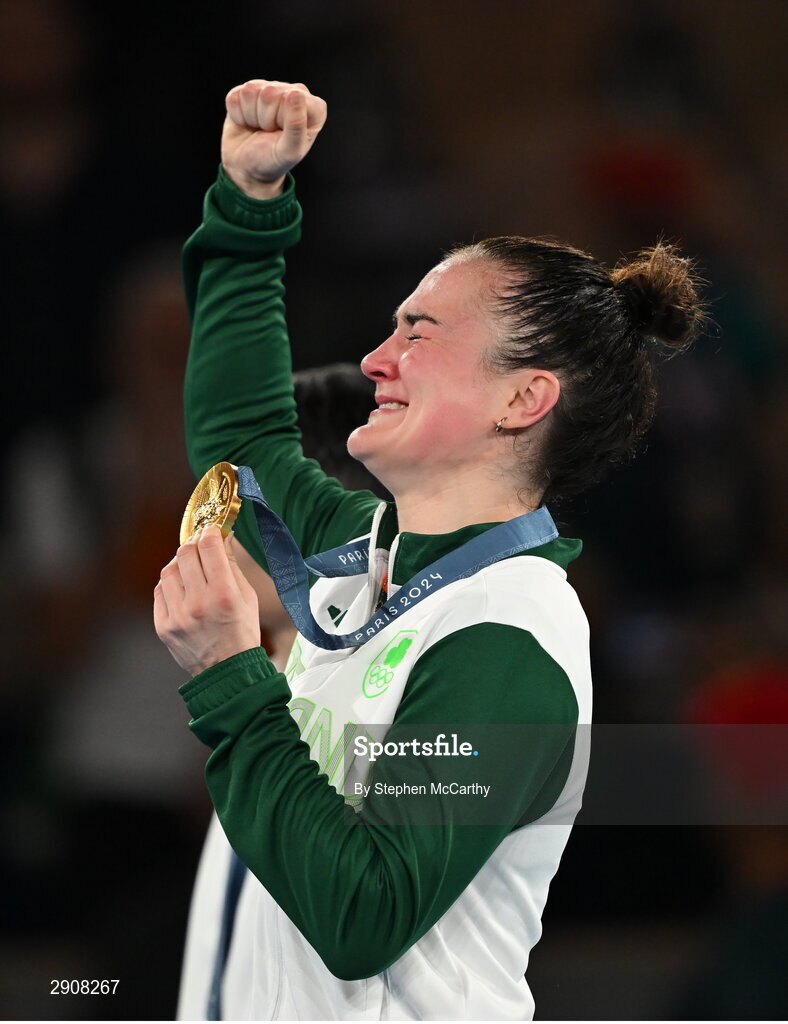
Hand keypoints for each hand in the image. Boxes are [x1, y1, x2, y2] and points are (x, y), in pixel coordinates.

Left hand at [154, 525, 261, 675]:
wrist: (227, 672)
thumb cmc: (242, 633)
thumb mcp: (247, 597)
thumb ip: (231, 567)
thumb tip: (220, 540)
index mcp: (224, 594)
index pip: (209, 547)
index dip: (209, 532)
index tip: (211, 530)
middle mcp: (198, 602)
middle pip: (185, 554)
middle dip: (193, 544)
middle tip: (200, 546)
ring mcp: (178, 615)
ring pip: (169, 570)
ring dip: (180, 564)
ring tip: (190, 569)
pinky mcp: (163, 626)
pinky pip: (160, 591)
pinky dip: (170, 584)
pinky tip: (181, 587)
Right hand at [222, 79, 326, 198]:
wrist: (248, 168)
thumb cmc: (273, 161)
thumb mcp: (289, 151)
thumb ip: (296, 125)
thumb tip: (296, 93)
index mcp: (313, 107)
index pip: (291, 97)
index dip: (281, 119)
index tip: (282, 135)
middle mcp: (294, 93)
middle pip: (269, 92)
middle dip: (265, 118)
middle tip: (269, 133)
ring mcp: (271, 88)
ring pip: (251, 91)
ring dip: (251, 116)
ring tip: (260, 128)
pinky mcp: (249, 90)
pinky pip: (235, 96)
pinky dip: (238, 114)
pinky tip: (248, 123)